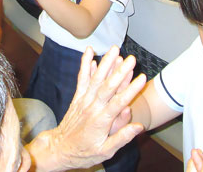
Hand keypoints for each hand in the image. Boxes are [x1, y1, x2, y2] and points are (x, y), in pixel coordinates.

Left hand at [28, 46, 145, 170]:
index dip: (131, 90)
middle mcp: (92, 108)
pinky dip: (85, 64)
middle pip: (107, 87)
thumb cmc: (85, 152)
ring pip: (95, 79)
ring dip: (105, 63)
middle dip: (120, 71)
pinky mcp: (77, 97)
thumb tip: (139, 126)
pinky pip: (81, 79)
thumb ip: (122, 138)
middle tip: (132, 59)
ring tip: (115, 49)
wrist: (60, 148)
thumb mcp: (105, 152)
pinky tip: (90, 52)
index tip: (142, 78)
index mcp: (101, 121)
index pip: (118, 103)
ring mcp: (83, 100)